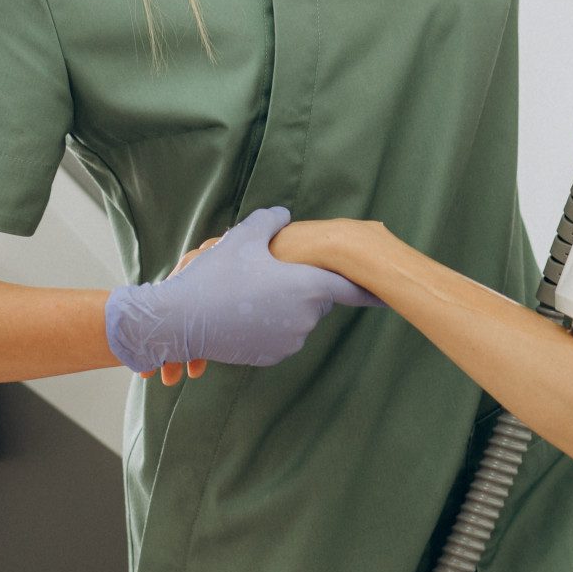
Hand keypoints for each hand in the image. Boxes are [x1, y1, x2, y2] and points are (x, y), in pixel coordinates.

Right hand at [104, 207, 377, 374]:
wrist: (182, 319)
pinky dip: (270, 325)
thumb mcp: (243, 237)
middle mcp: (307, 317)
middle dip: (303, 287)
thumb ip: (271, 221)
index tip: (390, 292)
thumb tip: (284, 215)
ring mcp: (291, 340)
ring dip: (284, 306)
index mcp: (308, 286)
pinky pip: (282, 335)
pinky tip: (243, 313)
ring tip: (249, 295)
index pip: (350, 287)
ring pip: (298, 317)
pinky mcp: (272, 355)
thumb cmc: (216, 274)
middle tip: (270, 276)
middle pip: (318, 299)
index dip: (369, 287)